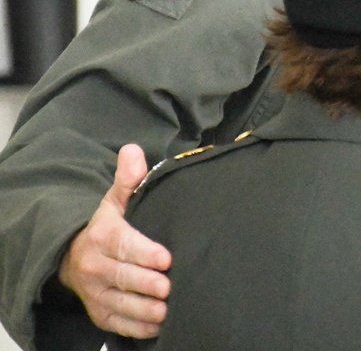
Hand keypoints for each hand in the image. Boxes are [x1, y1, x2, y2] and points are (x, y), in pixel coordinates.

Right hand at [58, 144, 170, 337]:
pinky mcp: (99, 313)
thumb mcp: (116, 199)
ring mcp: (95, 292)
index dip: (144, 253)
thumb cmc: (109, 224)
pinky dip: (135, 327)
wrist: (75, 256)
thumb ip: (130, 178)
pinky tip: (157, 326)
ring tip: (166, 311)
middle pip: (122, 277)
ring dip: (143, 310)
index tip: (166, 258)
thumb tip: (134, 150)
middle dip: (145, 284)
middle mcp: (94, 266)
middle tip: (169, 288)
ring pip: (118, 304)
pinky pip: (115, 323)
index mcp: (101, 235)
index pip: (123, 245)